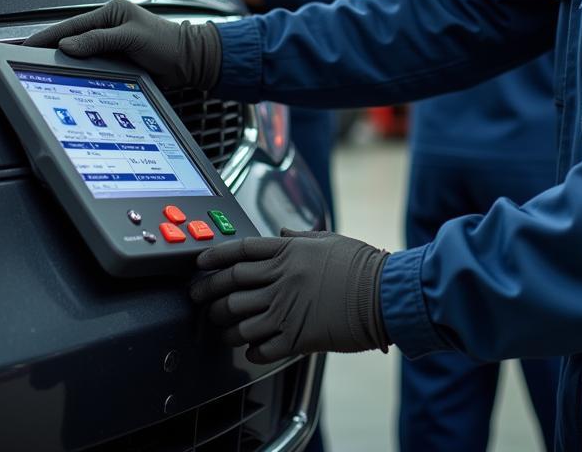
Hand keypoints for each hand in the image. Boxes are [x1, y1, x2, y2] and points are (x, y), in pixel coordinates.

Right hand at [24, 0, 220, 90]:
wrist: (189, 61)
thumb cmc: (167, 43)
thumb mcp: (132, 37)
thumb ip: (100, 40)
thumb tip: (68, 45)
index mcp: (110, 12)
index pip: (70, 25)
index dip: (46, 36)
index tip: (25, 44)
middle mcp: (107, 26)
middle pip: (69, 38)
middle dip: (46, 47)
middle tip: (20, 57)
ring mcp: (110, 44)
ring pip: (77, 52)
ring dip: (59, 60)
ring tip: (33, 69)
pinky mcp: (115, 60)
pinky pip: (89, 64)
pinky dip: (75, 70)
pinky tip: (61, 78)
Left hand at [190, 229, 389, 363]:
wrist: (383, 294)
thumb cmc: (361, 264)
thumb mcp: (329, 240)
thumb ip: (300, 236)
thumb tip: (280, 231)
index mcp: (289, 252)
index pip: (241, 251)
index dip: (215, 257)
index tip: (200, 263)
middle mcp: (282, 279)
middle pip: (232, 285)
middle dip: (208, 292)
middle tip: (197, 298)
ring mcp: (287, 309)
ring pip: (239, 319)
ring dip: (225, 326)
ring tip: (222, 329)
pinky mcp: (297, 338)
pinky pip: (261, 348)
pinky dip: (251, 351)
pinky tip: (250, 349)